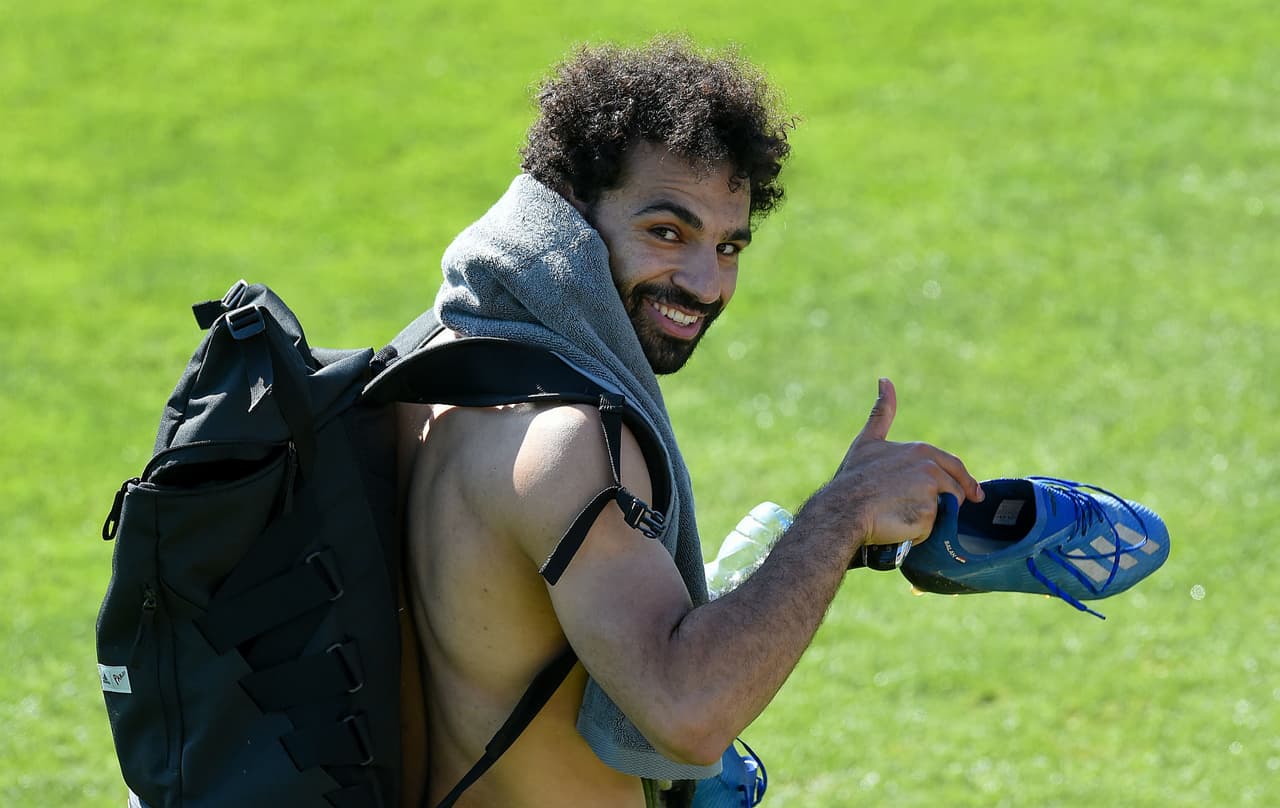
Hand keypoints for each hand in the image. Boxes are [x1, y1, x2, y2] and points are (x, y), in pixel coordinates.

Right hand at [834, 378, 982, 545]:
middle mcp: (931, 468)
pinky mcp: (930, 515)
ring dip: (930, 517)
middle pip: (955, 490)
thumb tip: (885, 379)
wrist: (842, 508)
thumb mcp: (868, 441)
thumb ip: (882, 412)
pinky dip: (920, 533)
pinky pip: (933, 530)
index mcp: (921, 450)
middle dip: (949, 502)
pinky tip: (898, 526)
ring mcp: (932, 492)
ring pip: (945, 511)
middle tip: (929, 513)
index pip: (954, 467)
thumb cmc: (853, 477)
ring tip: (901, 516)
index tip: (975, 493)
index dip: (963, 481)